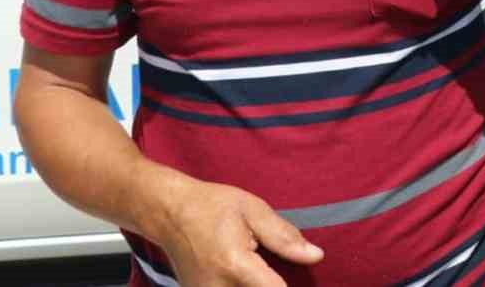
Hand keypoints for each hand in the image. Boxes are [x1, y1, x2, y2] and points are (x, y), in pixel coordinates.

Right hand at [156, 179, 321, 285]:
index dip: (292, 284)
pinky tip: (244, 273)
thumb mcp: (253, 210)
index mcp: (234, 265)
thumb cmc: (212, 206)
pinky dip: (243, 286)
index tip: (295, 275)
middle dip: (271, 282)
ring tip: (254, 266)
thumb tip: (315, 256)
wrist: (169, 213)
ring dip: (258, 283)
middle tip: (265, 260)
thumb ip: (284, 237)